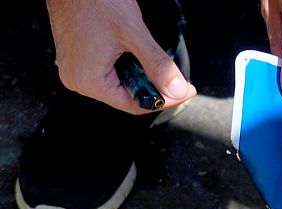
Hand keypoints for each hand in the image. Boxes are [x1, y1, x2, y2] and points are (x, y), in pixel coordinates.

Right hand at [46, 0, 194, 114]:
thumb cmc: (95, 2)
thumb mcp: (134, 34)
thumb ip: (158, 65)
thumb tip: (178, 90)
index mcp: (88, 80)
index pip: (134, 105)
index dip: (164, 100)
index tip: (184, 93)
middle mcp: (78, 79)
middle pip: (127, 96)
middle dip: (154, 87)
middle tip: (177, 78)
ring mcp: (76, 69)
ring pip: (120, 83)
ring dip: (141, 74)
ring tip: (153, 58)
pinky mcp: (79, 58)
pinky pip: (109, 71)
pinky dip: (128, 66)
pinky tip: (136, 52)